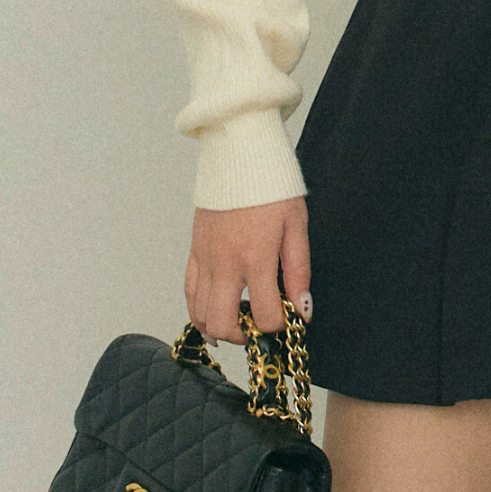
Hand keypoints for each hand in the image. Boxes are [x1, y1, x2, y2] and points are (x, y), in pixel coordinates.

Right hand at [184, 195, 312, 345]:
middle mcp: (225, 263)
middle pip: (223, 325)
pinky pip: (189, 292)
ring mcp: (205, 258)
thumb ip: (299, 271)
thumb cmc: (272, 186)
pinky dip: (198, 310)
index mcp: (256, 258)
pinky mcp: (194, 250)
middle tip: (259, 327)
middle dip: (244, 336)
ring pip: (200, 314)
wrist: (240, 155)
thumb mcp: (296, 225)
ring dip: (219, 327)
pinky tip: (212, 314)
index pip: (264, 315)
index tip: (288, 318)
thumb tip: (301, 309)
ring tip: (240, 321)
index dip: (279, 325)